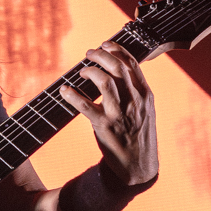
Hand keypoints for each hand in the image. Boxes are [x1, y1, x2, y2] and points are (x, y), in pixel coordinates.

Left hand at [59, 41, 158, 185]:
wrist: (138, 166)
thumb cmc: (138, 135)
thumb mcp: (146, 110)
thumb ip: (135, 91)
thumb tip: (119, 70)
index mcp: (145, 95)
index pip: (132, 64)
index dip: (117, 50)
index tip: (105, 44)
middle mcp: (134, 102)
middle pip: (118, 68)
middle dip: (101, 55)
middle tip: (90, 53)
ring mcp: (119, 114)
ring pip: (105, 81)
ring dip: (90, 71)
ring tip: (83, 71)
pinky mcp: (104, 126)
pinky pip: (85, 105)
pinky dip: (72, 95)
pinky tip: (65, 90)